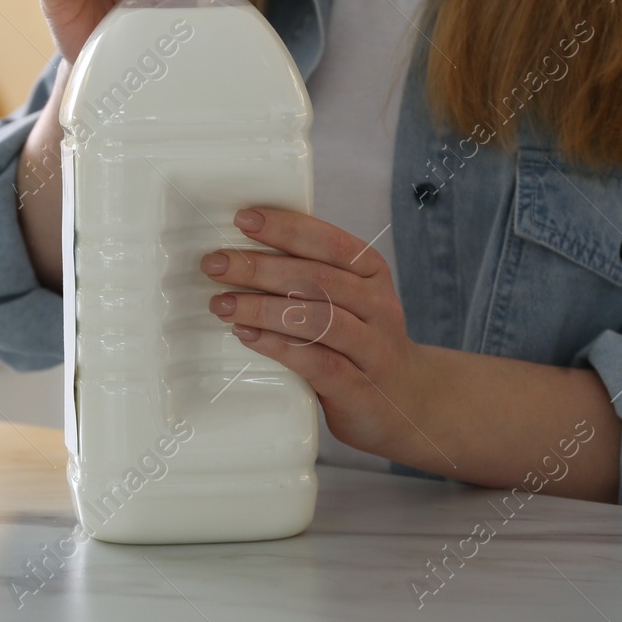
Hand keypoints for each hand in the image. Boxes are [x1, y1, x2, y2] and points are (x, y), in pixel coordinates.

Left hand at [201, 207, 428, 457]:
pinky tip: (247, 336)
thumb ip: (310, 277)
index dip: (286, 228)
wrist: (405, 402)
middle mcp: (378, 306)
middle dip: (260, 268)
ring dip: (262, 308)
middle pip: (317, 278)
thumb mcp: (348, 299)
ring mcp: (373, 349)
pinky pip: (317, 363)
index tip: (243, 219)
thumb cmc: (359, 341)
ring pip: (317, 319)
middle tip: (216, 264)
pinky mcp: (359, 388)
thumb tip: (240, 251)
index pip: (330, 242)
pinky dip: (278, 346)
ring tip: (222, 304)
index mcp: (372, 273)